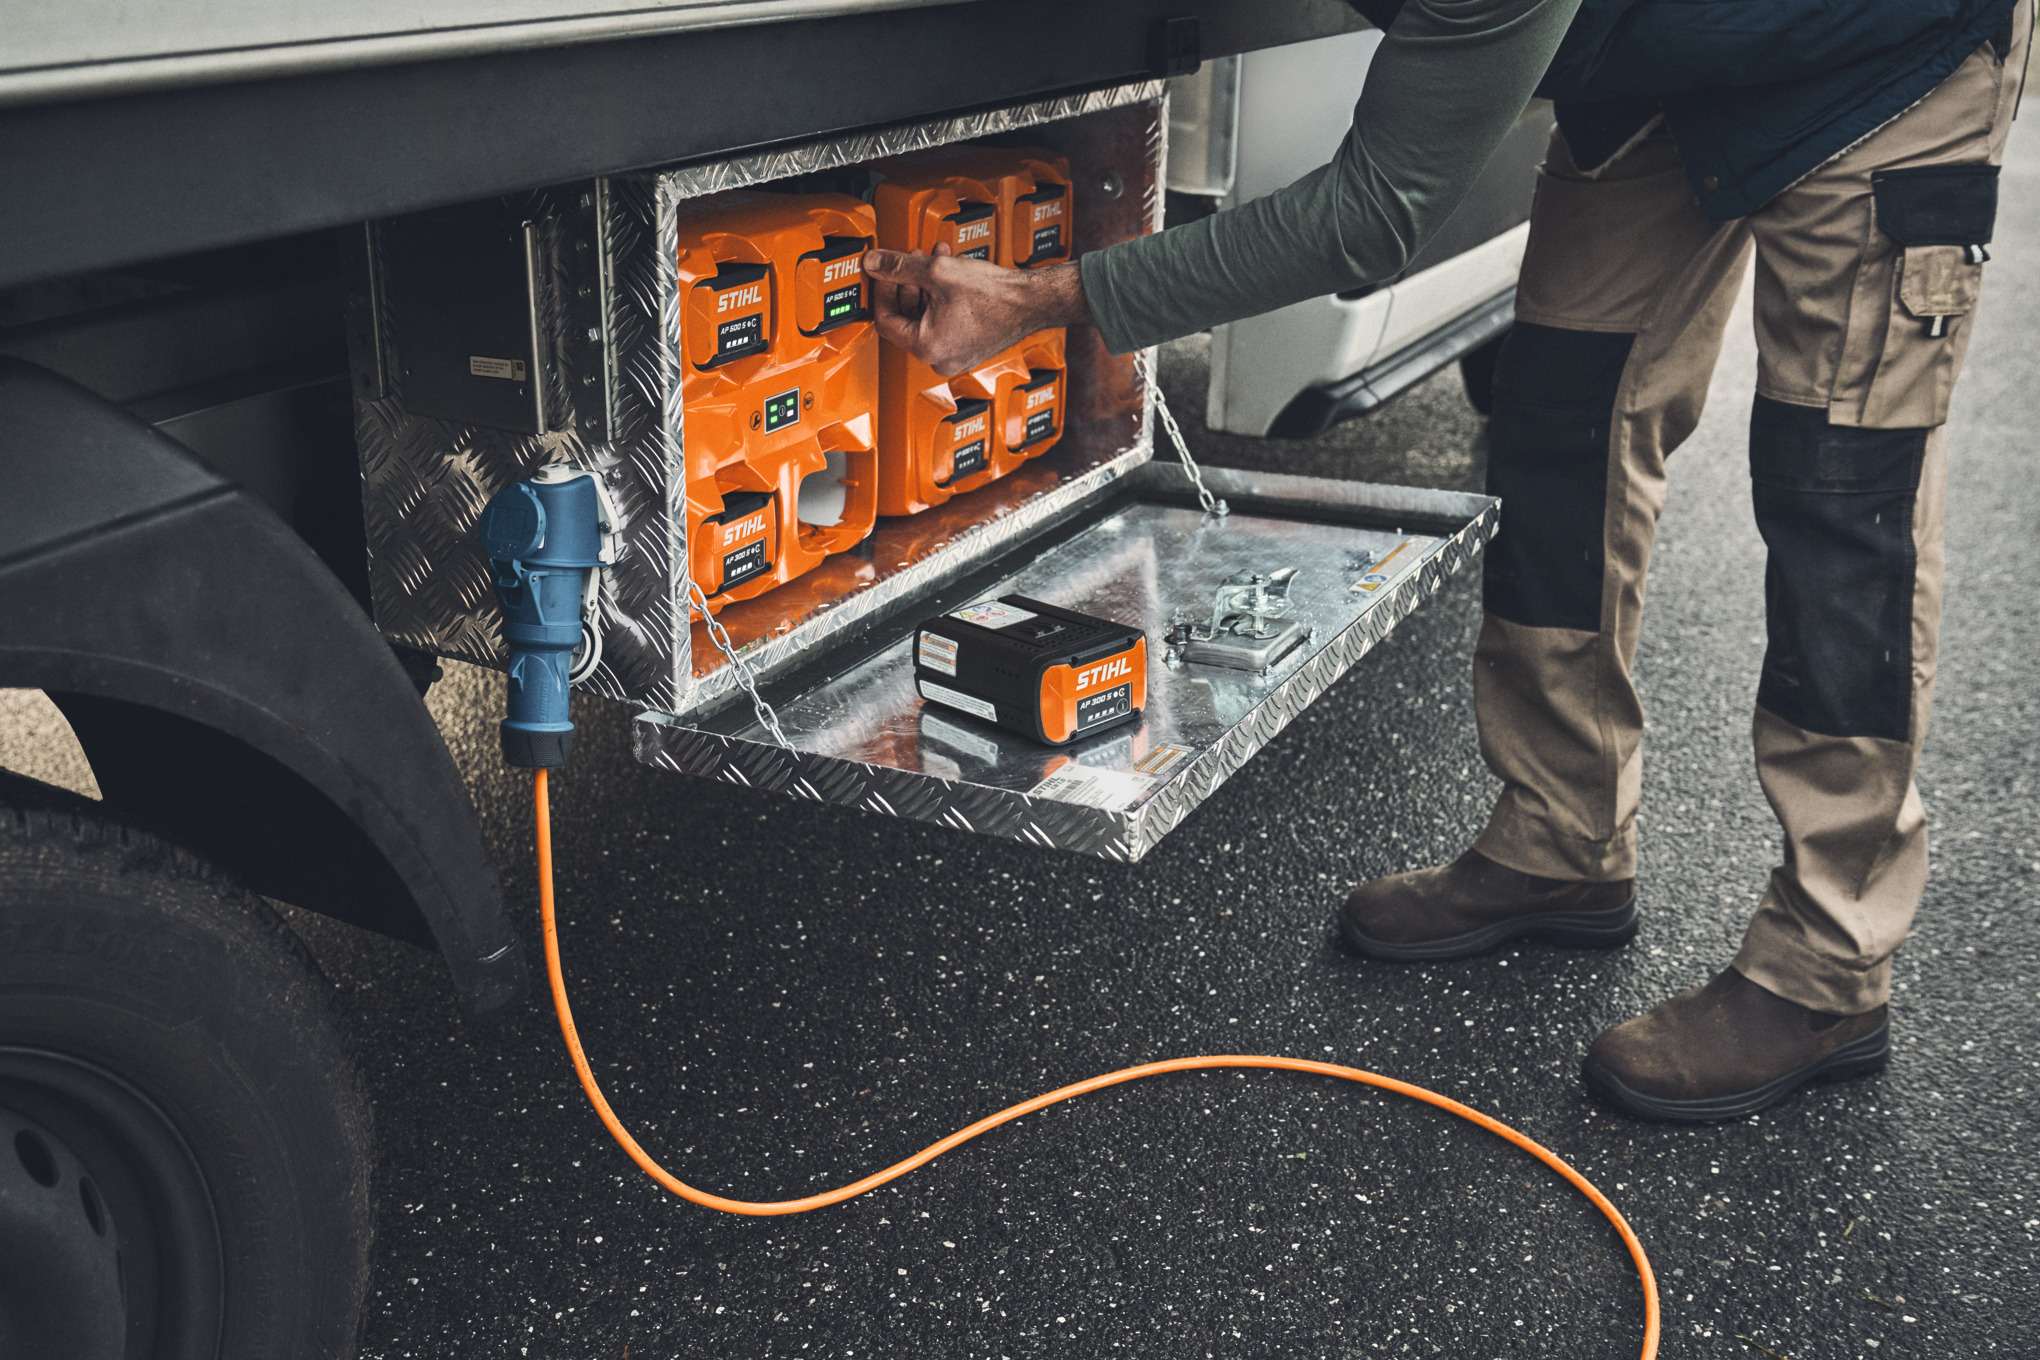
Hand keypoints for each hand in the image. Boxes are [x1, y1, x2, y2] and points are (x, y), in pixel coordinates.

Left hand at [863, 244, 1086, 375]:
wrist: (1031, 302)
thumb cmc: (994, 296)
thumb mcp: (937, 272)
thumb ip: (900, 267)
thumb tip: (875, 263)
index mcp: (926, 348)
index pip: (885, 320)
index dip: (882, 291)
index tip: (884, 273)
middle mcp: (939, 359)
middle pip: (907, 318)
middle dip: (909, 283)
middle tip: (912, 260)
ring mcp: (956, 356)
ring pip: (927, 318)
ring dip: (927, 286)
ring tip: (935, 260)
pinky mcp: (970, 349)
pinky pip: (945, 323)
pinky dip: (943, 300)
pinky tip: (951, 274)